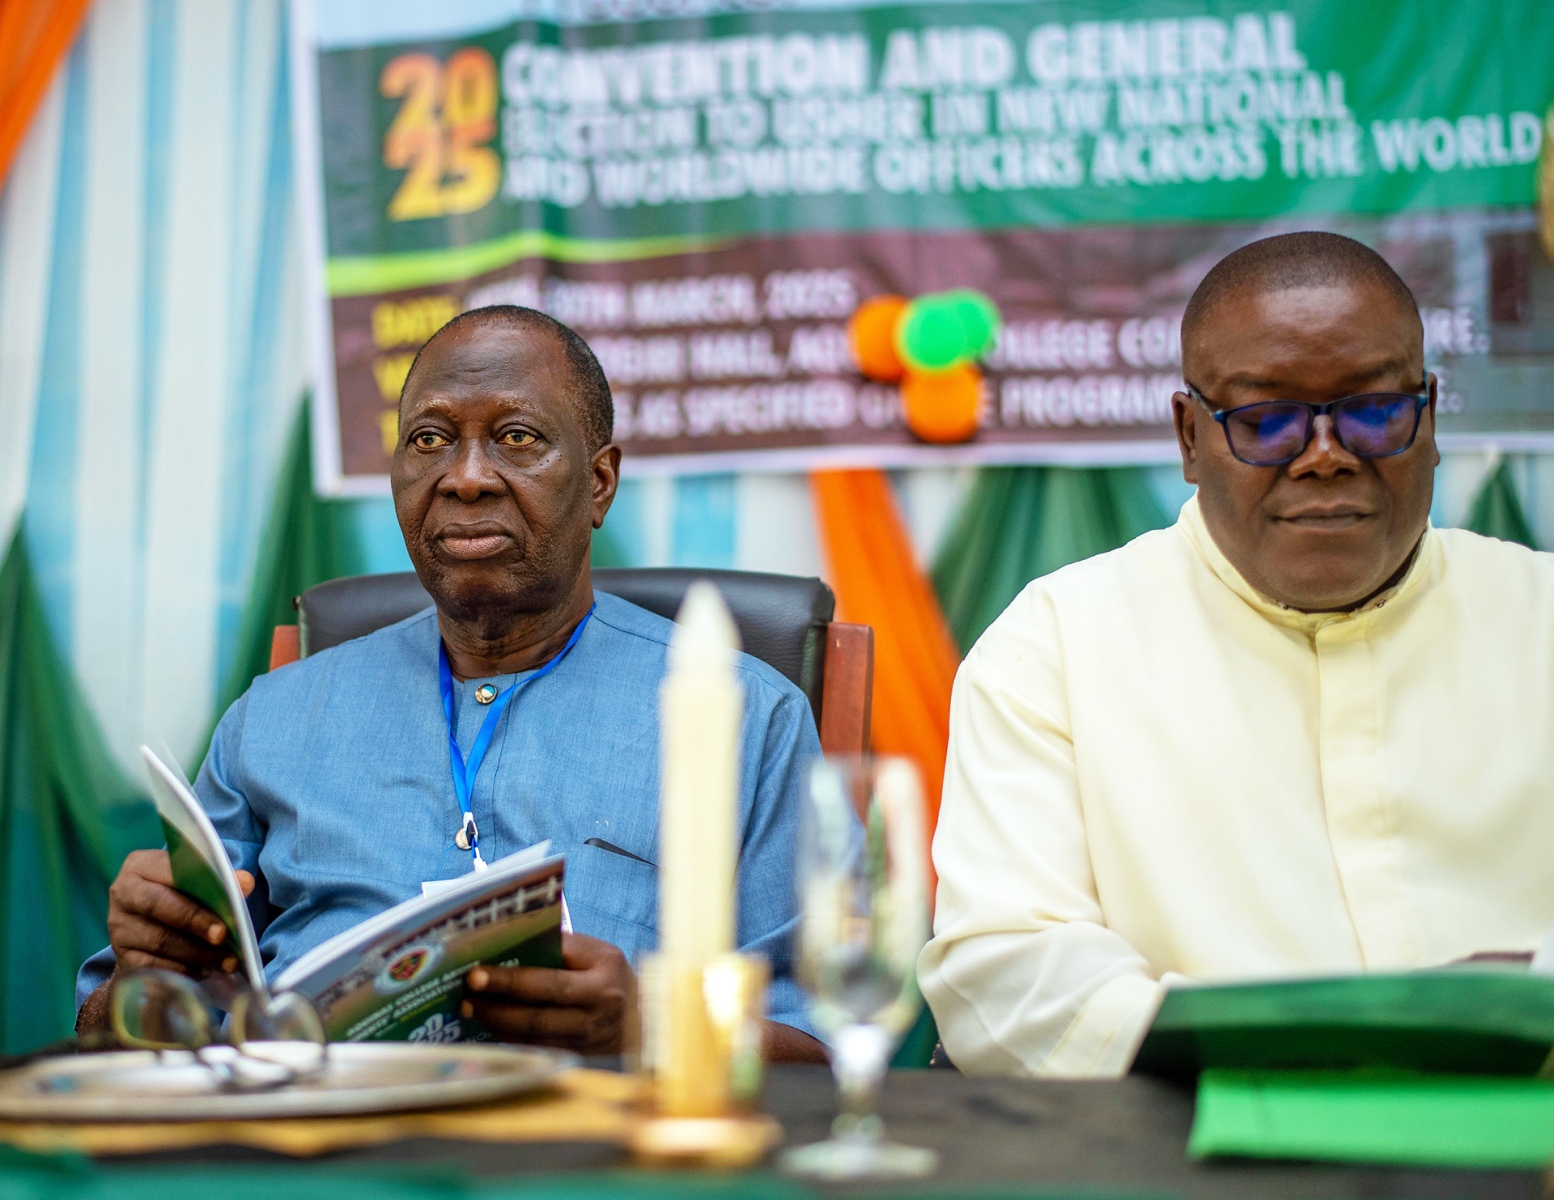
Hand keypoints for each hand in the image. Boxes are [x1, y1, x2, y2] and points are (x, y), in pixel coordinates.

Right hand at [105, 849, 254, 976]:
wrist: (147, 927)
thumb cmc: (179, 896)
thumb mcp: (195, 881)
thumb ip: (221, 880)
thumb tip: (245, 882)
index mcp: (141, 865)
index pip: (171, 873)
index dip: (202, 888)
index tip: (228, 907)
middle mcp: (123, 894)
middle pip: (159, 905)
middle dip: (195, 922)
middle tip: (224, 936)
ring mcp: (119, 928)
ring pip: (159, 940)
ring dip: (197, 953)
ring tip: (226, 960)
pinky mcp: (122, 956)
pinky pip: (153, 966)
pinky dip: (183, 970)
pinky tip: (204, 970)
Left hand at [461, 932, 634, 1054]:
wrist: (644, 1018)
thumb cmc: (610, 976)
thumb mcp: (597, 953)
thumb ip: (562, 948)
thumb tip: (512, 943)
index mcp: (603, 981)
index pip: (550, 983)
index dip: (510, 981)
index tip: (476, 975)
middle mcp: (596, 1016)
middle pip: (538, 1018)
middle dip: (496, 1008)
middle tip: (466, 997)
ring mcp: (587, 1043)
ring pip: (534, 1039)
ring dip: (497, 1026)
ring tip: (471, 1010)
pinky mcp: (578, 1060)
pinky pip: (537, 1051)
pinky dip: (511, 1040)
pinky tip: (492, 1027)